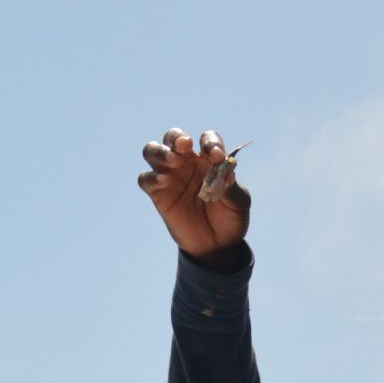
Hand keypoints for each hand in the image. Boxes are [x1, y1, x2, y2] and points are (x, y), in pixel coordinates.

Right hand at [137, 127, 250, 262]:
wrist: (217, 245)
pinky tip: (163, 182)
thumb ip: (231, 187)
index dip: (210, 142)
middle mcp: (186, 163)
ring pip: (152, 151)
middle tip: (185, 146)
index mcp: (208, 159)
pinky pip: (145, 179)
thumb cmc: (230, 218)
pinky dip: (151, 177)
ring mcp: (170, 177)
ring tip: (172, 161)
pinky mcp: (158, 195)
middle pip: (172, 137)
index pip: (206, 138)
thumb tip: (226, 171)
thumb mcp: (238, 203)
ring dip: (160, 151)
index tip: (217, 156)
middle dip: (176, 137)